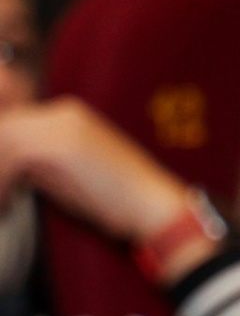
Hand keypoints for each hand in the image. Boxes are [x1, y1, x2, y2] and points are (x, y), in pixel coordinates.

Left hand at [0, 95, 193, 245]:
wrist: (149, 202)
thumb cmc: (113, 195)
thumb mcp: (71, 167)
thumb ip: (42, 158)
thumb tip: (7, 167)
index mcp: (67, 113)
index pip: (12, 122)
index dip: (2, 154)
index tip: (5, 184)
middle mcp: (63, 111)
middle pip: (6, 127)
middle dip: (0, 162)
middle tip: (4, 193)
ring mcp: (63, 126)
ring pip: (5, 138)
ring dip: (0, 174)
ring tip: (5, 200)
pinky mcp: (61, 146)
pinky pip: (12, 158)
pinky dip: (4, 184)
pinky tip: (10, 205)